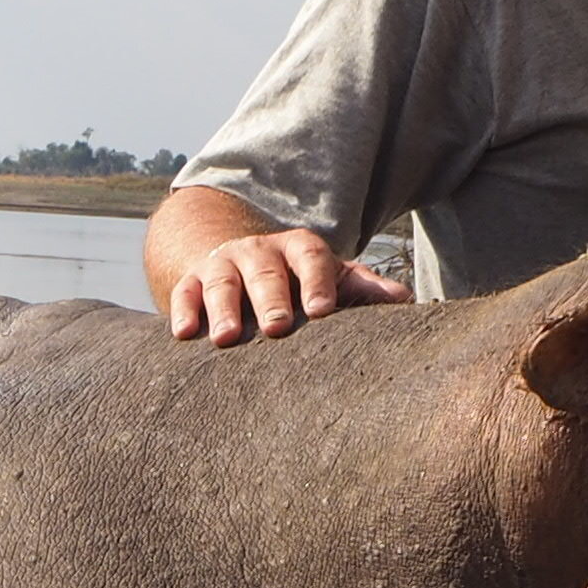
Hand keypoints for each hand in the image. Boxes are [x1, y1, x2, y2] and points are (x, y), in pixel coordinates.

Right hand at [159, 220, 400, 346]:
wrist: (237, 261)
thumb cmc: (297, 283)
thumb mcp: (329, 280)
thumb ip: (361, 289)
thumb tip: (404, 300)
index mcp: (298, 249)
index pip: (310, 256)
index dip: (316, 281)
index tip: (322, 311)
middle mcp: (259, 252)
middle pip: (264, 269)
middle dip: (270, 297)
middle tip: (277, 328)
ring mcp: (222, 264)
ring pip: (222, 280)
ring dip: (223, 308)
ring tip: (226, 339)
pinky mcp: (191, 281)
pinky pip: (183, 292)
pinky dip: (183, 310)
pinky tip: (184, 334)